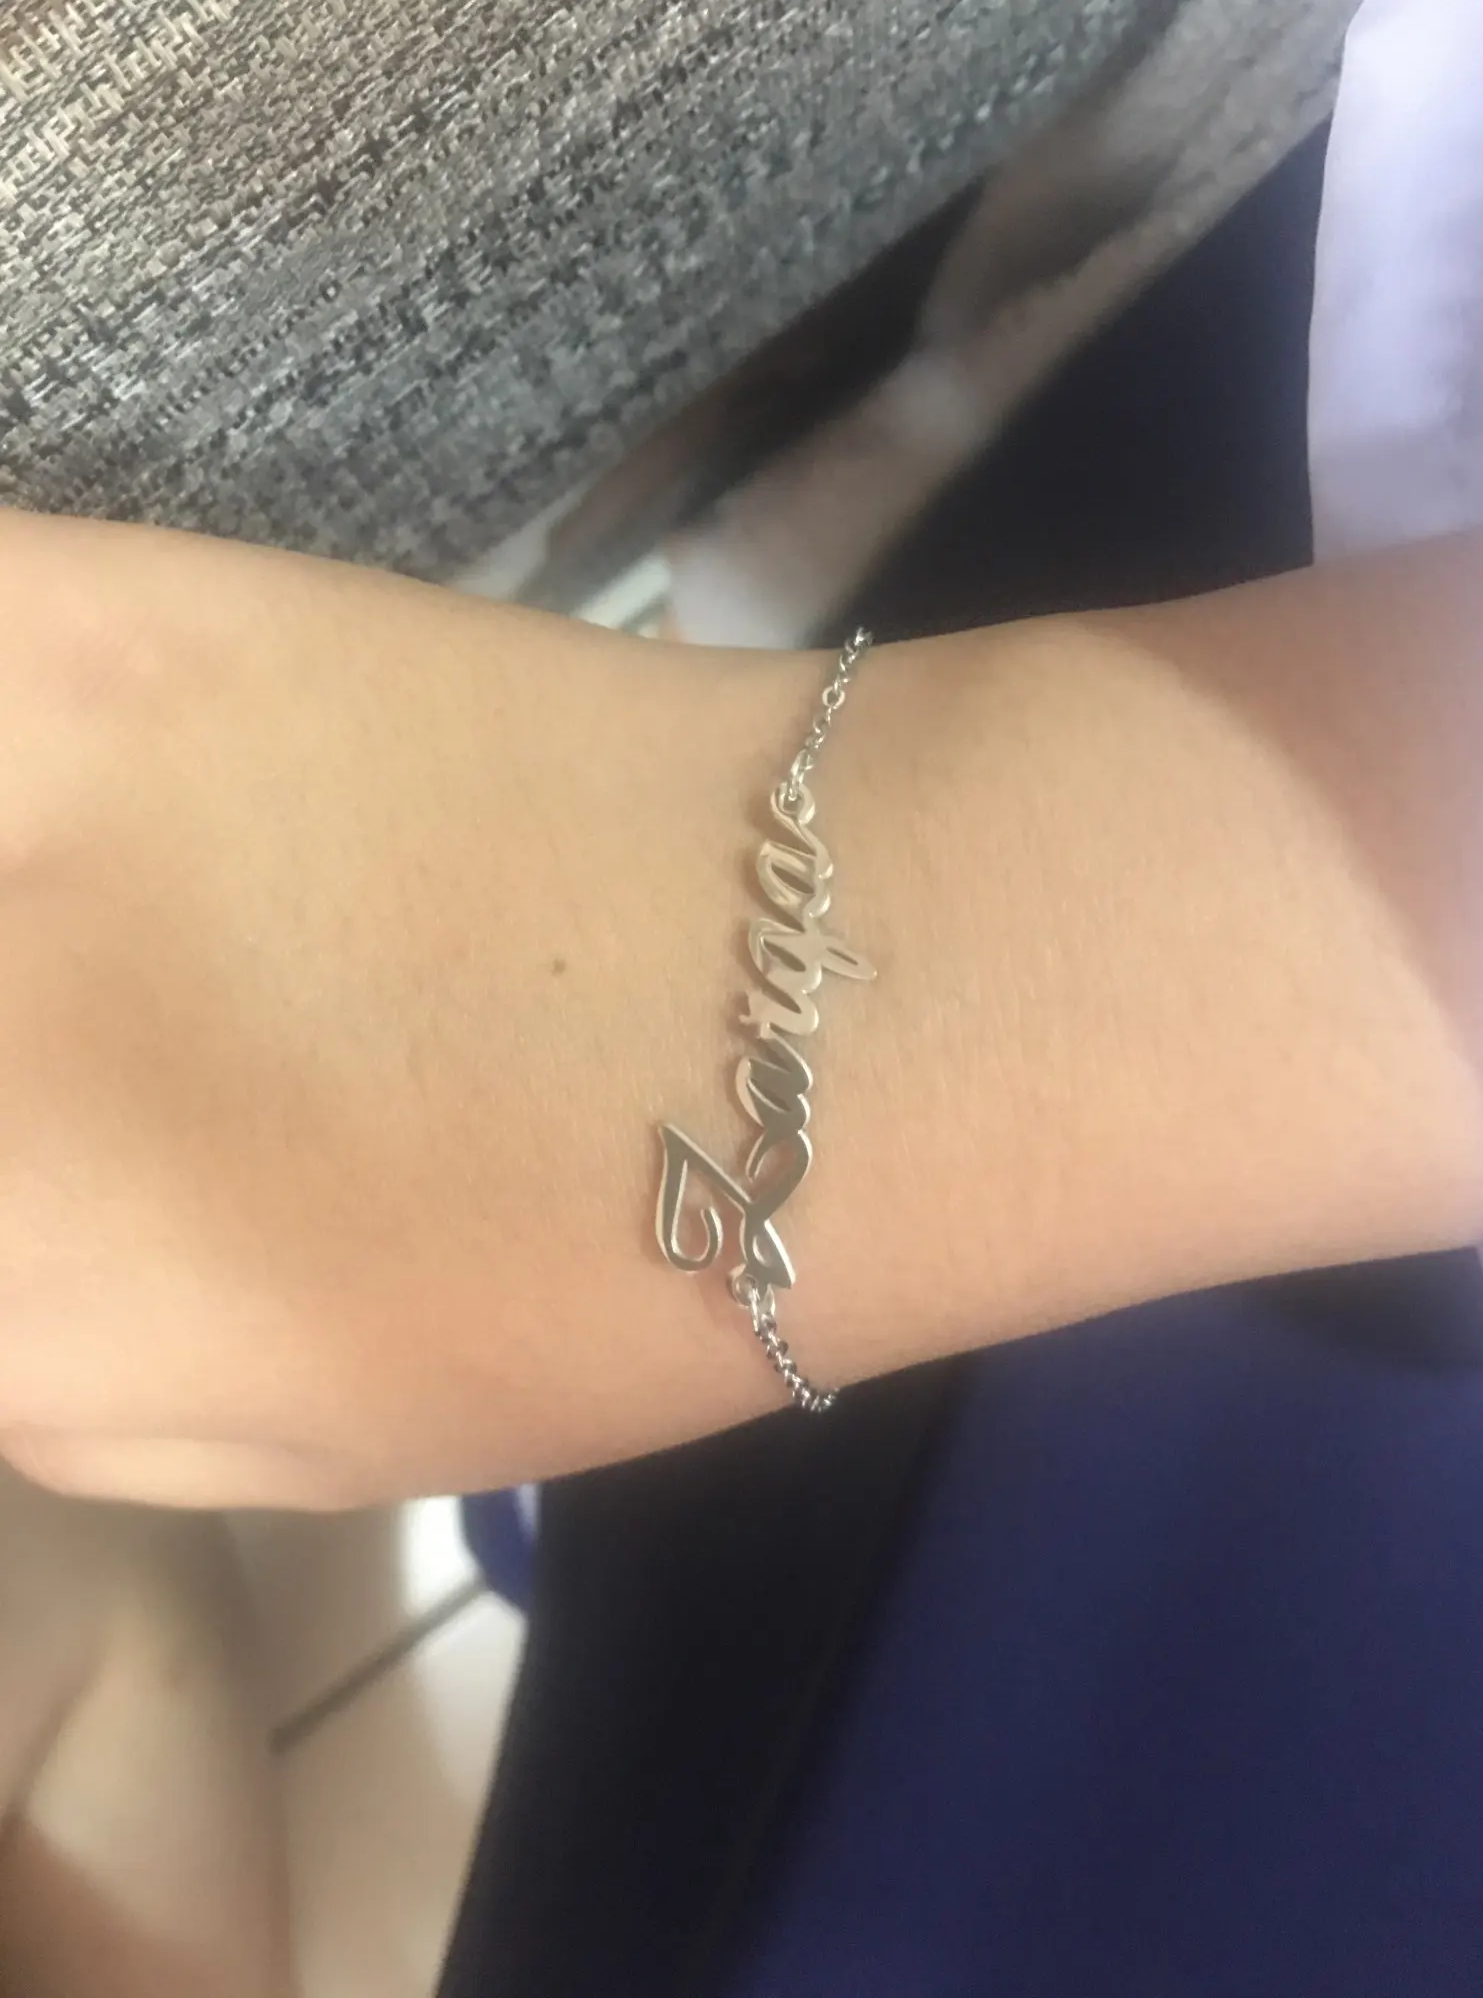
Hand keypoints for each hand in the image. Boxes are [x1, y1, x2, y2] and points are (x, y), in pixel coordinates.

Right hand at [0, 511, 792, 1507]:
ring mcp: (22, 778)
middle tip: (69, 1064)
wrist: (842, 988)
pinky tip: (50, 810)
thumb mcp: (283, 1436)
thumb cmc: (601, 1273)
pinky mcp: (104, 603)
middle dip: (3, 1065)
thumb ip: (30, 1359)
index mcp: (21, 1279)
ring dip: (4, 914)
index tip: (42, 1169)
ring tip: (67, 955)